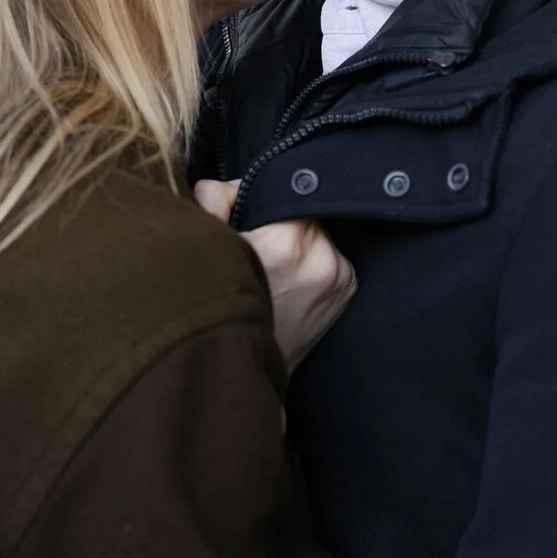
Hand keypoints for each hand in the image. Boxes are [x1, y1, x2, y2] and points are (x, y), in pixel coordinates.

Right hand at [195, 180, 356, 367]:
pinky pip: (330, 255)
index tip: (245, 216)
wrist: (239, 373)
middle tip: (258, 245)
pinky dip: (312, 260)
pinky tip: (292, 281)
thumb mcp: (208, 250)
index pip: (282, 191)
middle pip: (300, 210)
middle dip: (279, 220)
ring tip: (275, 268)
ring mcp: (340, 278)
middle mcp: (324, 259)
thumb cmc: (220, 311)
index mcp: (289, 243)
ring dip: (298, 239)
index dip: (258, 198)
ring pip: (316, 232)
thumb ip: (214, 202)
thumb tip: (228, 184)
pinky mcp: (348, 291)